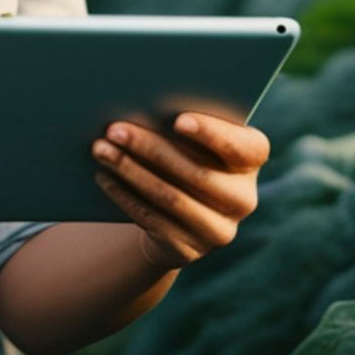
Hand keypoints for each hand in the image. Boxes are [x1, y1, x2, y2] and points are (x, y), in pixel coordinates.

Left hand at [90, 111, 269, 269]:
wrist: (177, 212)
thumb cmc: (184, 153)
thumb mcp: (193, 138)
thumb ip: (182, 124)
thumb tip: (140, 104)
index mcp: (252, 159)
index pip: (243, 147)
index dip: (213, 134)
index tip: (178, 120)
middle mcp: (244, 198)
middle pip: (197, 173)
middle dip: (150, 149)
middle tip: (114, 130)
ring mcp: (220, 229)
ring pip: (171, 198)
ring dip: (130, 171)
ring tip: (101, 150)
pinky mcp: (191, 249)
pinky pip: (154, 221)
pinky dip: (125, 195)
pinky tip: (104, 177)